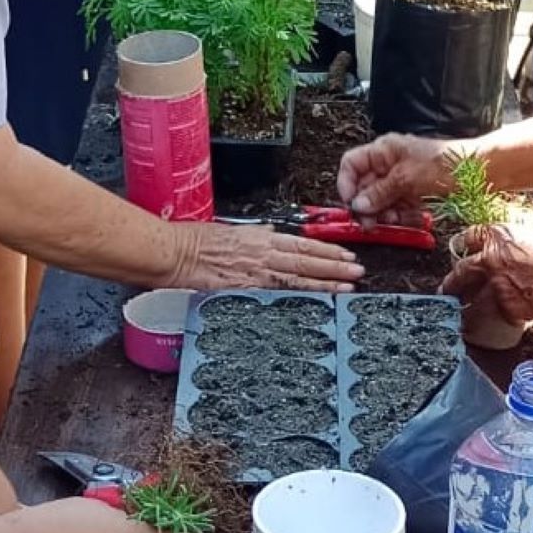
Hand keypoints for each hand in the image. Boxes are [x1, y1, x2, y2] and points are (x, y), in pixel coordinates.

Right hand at [172, 222, 363, 291]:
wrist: (174, 252)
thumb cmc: (194, 242)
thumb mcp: (230, 233)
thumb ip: (254, 239)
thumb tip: (270, 238)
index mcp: (259, 237)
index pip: (300, 243)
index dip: (325, 249)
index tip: (344, 253)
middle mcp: (262, 252)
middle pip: (306, 258)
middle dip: (335, 265)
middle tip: (358, 269)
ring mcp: (255, 270)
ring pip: (299, 275)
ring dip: (326, 280)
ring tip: (348, 284)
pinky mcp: (246, 287)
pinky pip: (279, 291)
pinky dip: (300, 294)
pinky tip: (317, 299)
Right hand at [337, 133, 456, 220]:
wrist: (481, 173)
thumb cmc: (446, 165)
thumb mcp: (407, 178)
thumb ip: (380, 192)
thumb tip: (358, 205)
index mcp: (384, 150)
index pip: (352, 164)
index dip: (346, 184)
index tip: (351, 203)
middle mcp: (390, 164)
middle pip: (365, 187)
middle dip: (368, 206)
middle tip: (370, 223)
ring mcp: (402, 180)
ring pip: (382, 202)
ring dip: (386, 214)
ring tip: (396, 220)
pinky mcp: (415, 195)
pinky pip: (400, 208)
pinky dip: (404, 216)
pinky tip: (413, 219)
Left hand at [441, 224, 532, 322]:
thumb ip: (517, 247)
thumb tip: (514, 255)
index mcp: (499, 236)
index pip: (467, 239)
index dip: (465, 249)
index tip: (464, 257)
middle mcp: (490, 259)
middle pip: (458, 273)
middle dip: (451, 284)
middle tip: (446, 292)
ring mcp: (496, 285)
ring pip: (469, 301)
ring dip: (464, 309)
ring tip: (459, 320)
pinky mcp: (508, 309)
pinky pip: (494, 318)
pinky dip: (493, 323)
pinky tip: (491, 329)